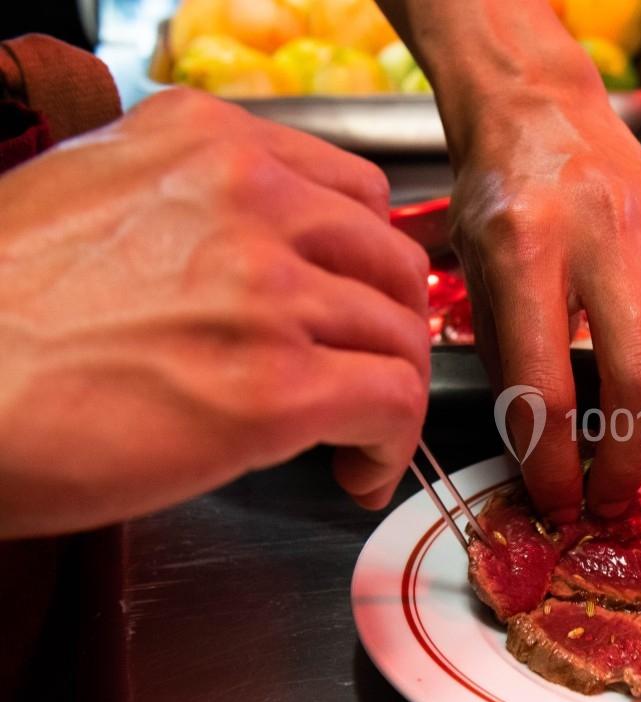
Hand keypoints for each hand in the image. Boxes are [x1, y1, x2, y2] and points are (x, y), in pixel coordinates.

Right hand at [0, 89, 431, 538]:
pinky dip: (391, 444)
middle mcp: (247, 199)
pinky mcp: (274, 387)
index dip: (365, 263)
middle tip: (367, 376)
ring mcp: (265, 291)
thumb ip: (192, 208)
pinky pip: (393, 403)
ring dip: (390, 395)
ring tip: (354, 438)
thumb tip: (266, 255)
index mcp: (204, 144)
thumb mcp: (91, 201)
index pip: (352, 191)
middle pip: (390, 262)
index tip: (356, 306)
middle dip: (390, 329)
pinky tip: (355, 470)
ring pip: (400, 335)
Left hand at [445, 66, 640, 521]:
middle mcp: (606, 237)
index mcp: (527, 247)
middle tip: (609, 496)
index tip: (557, 502)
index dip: (554, 463)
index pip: (548, 385)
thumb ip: (509, 363)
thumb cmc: (501, 194)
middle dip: (628, 462)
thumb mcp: (475, 276)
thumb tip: (545, 455)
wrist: (540, 109)